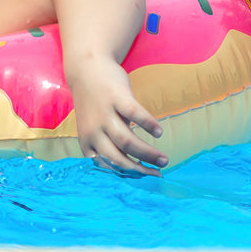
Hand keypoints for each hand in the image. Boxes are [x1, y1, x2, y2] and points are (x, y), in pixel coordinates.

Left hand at [67, 57, 166, 176]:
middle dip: (140, 170)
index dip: (125, 176)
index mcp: (87, 141)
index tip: (143, 181)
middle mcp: (93, 130)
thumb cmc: (94, 105)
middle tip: (158, 174)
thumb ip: (110, 145)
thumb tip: (135, 167)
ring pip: (127, 141)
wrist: (86, 70)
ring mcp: (104, 113)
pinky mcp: (116, 97)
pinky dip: (148, 125)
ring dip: (148, 154)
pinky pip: (134, 114)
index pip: (106, 166)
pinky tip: (158, 132)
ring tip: (164, 159)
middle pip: (117, 158)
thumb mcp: (94, 129)